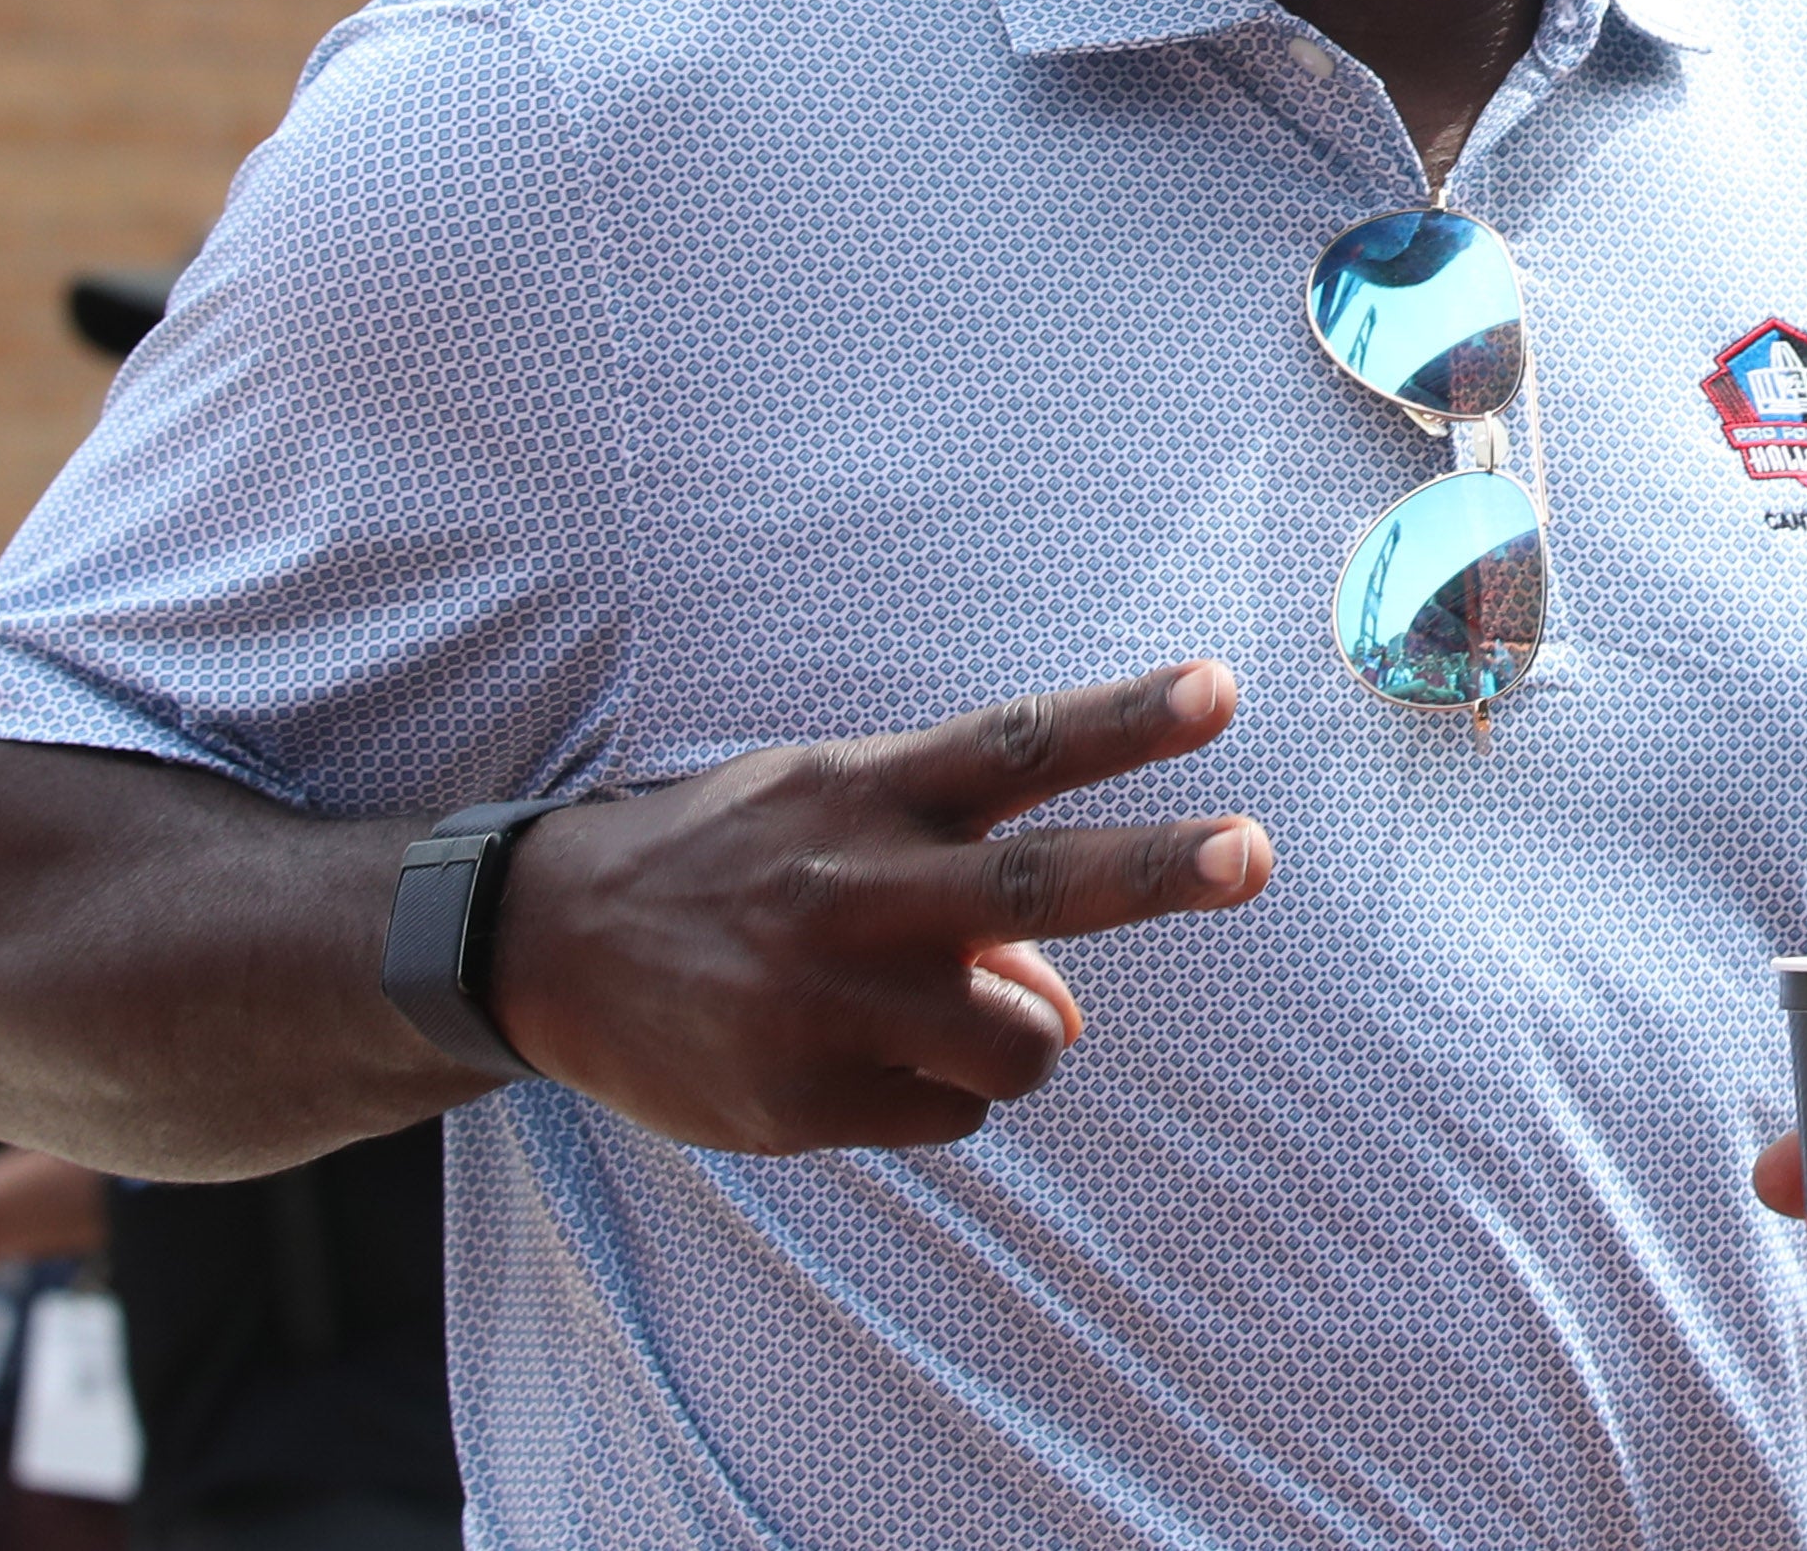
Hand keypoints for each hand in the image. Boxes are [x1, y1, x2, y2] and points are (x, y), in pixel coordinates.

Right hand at [488, 663, 1272, 1153]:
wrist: (553, 946)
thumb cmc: (736, 863)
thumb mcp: (839, 818)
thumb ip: (967, 876)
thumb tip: (1067, 1005)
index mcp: (871, 792)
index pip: (1022, 744)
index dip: (1127, 718)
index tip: (1220, 689)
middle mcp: (858, 885)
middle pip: (1037, 879)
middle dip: (1156, 868)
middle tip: (1253, 854)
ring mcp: (832, 998)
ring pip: (1019, 1043)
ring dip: (1012, 1037)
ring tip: (926, 1012)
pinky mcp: (804, 1098)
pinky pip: (951, 1118)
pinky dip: (936, 1096)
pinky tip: (852, 1057)